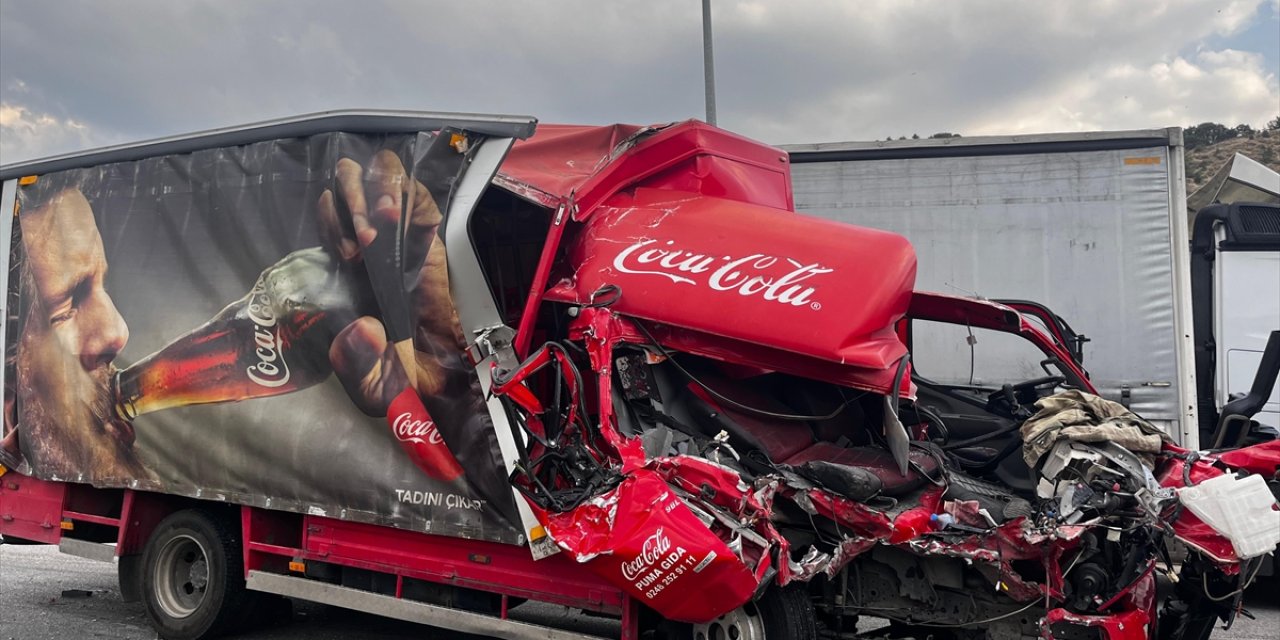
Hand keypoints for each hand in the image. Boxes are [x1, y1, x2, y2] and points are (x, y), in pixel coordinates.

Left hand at [317, 150, 464, 415]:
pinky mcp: (430, 233)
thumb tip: (364, 327)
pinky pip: (415, 191)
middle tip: (359, 244)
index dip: (329, 220)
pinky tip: (394, 218)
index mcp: (347, 267)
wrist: (447, 385)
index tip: (344, 257)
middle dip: (346, 200)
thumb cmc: (405, 380)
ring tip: (376, 229)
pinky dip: (402, 194)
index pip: (327, 212)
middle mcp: (370, 242)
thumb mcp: (369, 385)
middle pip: (345, 181)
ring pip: (376, 173)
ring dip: (369, 192)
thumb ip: (355, 365)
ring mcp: (401, 234)